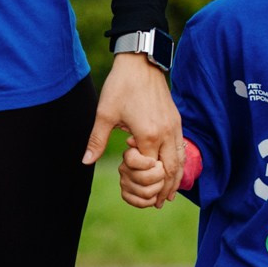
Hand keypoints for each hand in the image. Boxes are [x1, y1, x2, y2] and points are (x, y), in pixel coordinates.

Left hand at [83, 52, 182, 202]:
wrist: (140, 62)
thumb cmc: (121, 86)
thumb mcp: (104, 114)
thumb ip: (97, 141)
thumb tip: (86, 162)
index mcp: (149, 135)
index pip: (150, 169)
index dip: (141, 179)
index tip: (132, 184)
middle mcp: (166, 133)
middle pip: (171, 170)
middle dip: (164, 188)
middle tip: (158, 204)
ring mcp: (175, 127)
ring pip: (180, 161)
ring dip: (175, 179)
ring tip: (169, 194)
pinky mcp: (177, 121)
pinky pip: (181, 149)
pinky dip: (179, 164)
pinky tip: (174, 169)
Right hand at [118, 143, 169, 208]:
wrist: (156, 166)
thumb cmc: (157, 153)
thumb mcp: (156, 146)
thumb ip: (150, 144)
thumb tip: (130, 141)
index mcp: (129, 154)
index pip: (133, 161)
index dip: (148, 163)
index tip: (156, 162)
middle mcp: (123, 168)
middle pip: (145, 179)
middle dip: (161, 177)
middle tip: (163, 173)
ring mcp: (123, 182)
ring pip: (146, 192)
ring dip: (159, 189)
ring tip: (161, 183)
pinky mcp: (125, 194)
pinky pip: (140, 203)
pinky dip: (152, 200)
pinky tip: (155, 194)